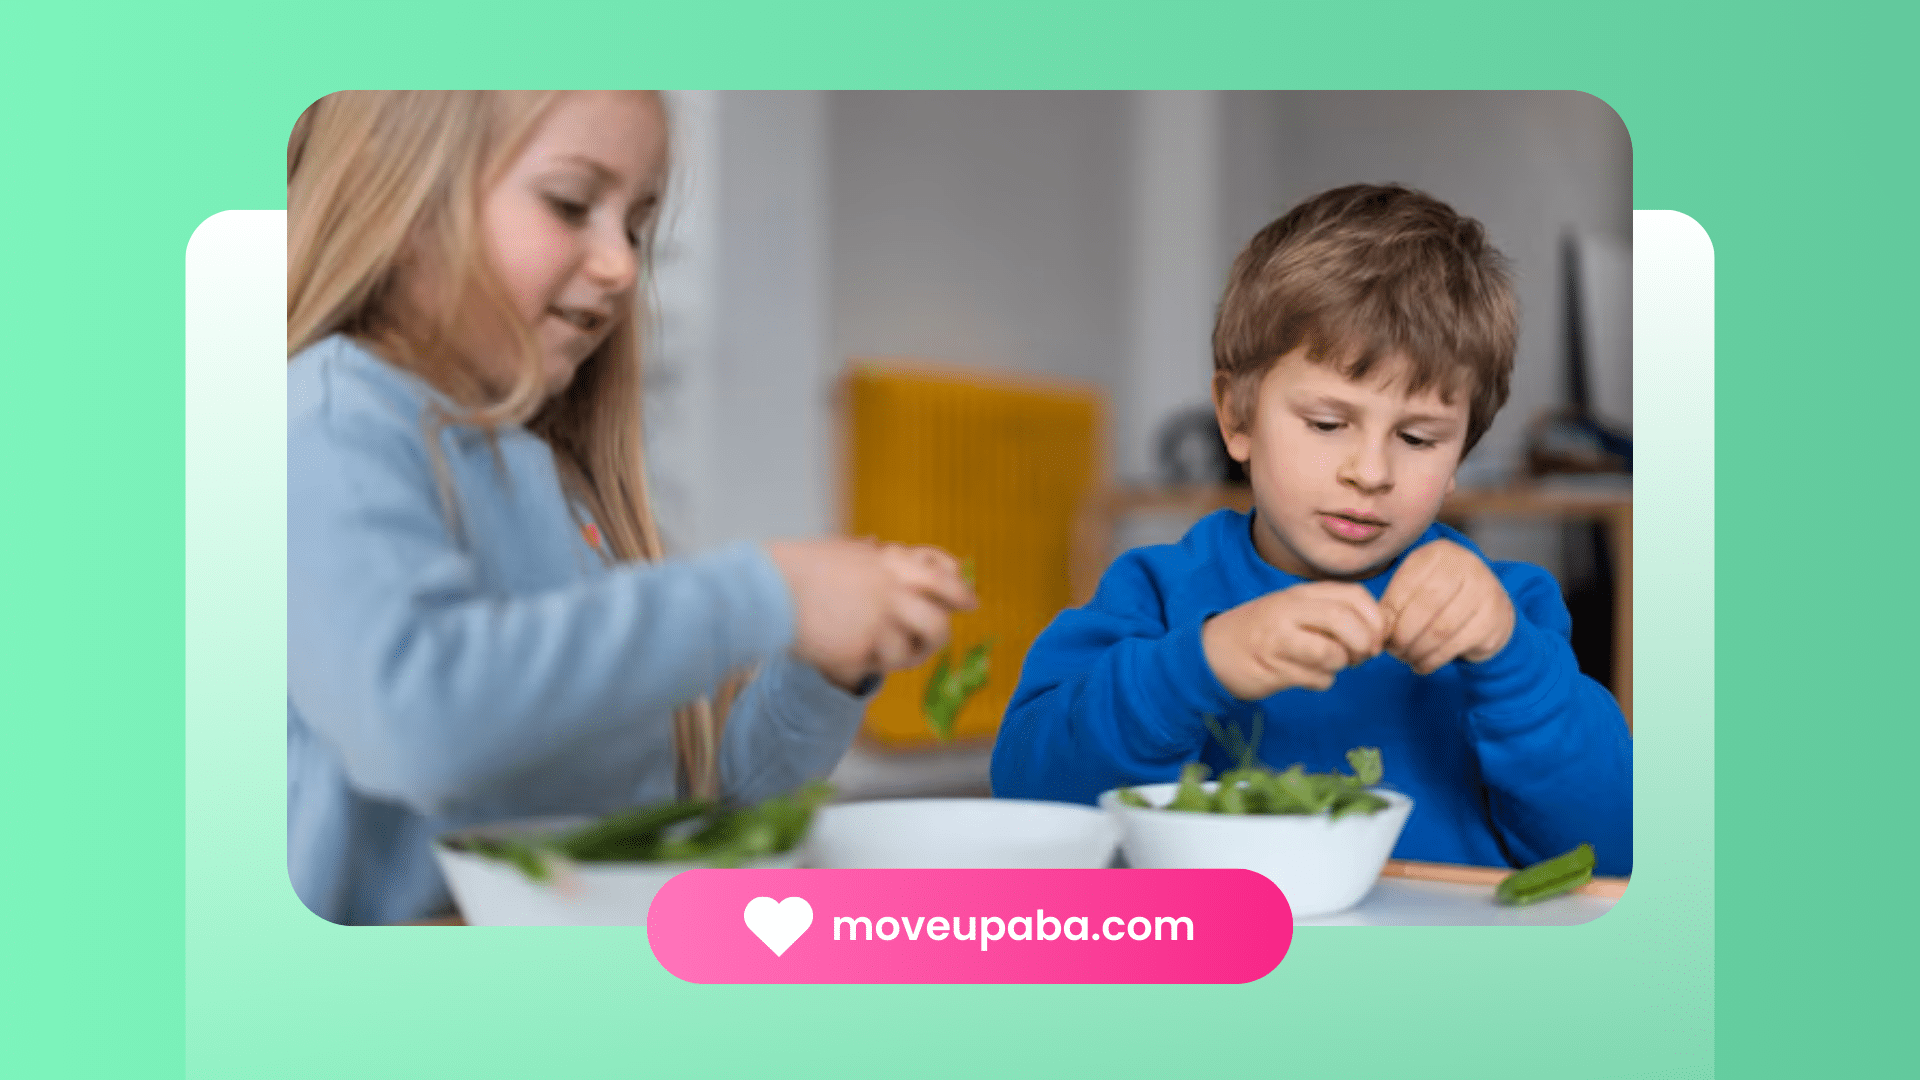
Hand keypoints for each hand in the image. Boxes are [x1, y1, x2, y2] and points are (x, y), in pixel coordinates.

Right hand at [766, 539, 977, 690]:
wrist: (766, 590)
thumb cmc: (797, 569)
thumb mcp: (843, 552)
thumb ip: (873, 557)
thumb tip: (894, 549)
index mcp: (886, 562)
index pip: (938, 574)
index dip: (958, 588)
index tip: (970, 601)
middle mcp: (889, 591)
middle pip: (937, 620)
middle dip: (939, 634)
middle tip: (934, 640)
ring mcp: (877, 621)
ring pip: (912, 650)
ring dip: (908, 654)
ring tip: (890, 653)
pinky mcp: (861, 649)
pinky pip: (880, 665)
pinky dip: (870, 664)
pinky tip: (853, 656)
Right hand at [1202, 581, 1386, 699]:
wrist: (1210, 651)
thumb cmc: (1263, 632)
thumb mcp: (1295, 611)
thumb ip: (1332, 613)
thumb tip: (1378, 630)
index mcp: (1301, 593)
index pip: (1354, 594)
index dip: (1374, 618)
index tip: (1375, 636)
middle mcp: (1290, 610)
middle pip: (1345, 620)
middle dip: (1364, 644)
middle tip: (1362, 656)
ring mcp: (1279, 638)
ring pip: (1332, 653)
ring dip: (1342, 665)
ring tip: (1331, 665)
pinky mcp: (1272, 668)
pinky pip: (1316, 678)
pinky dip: (1322, 682)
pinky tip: (1308, 676)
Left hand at [1379, 539, 1514, 674]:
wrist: (1490, 606)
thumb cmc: (1442, 596)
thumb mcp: (1416, 587)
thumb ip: (1395, 602)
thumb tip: (1375, 631)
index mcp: (1439, 552)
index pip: (1405, 586)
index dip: (1389, 614)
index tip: (1379, 632)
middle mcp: (1466, 565)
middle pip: (1424, 608)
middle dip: (1402, 635)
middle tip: (1393, 650)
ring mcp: (1484, 590)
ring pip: (1440, 629)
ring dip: (1416, 650)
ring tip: (1405, 658)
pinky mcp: (1493, 618)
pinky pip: (1456, 645)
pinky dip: (1433, 660)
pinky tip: (1422, 664)